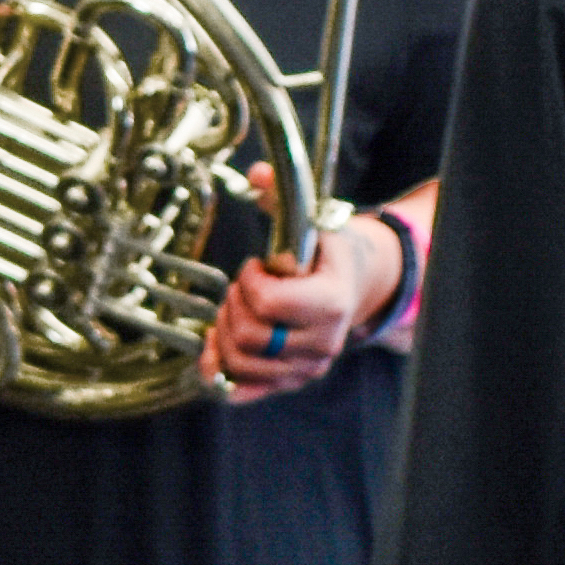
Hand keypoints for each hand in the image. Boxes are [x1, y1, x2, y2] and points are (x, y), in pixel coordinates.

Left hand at [205, 207, 407, 398]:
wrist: (352, 285)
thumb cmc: (325, 253)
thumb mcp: (310, 223)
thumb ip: (280, 199)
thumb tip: (258, 173)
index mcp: (331, 301)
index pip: (269, 303)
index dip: (249, 281)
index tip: (255, 266)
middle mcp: (322, 341)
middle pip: (249, 336)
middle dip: (233, 305)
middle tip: (240, 287)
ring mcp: (307, 367)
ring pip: (240, 363)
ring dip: (224, 333)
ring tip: (234, 310)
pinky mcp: (290, 381)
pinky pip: (242, 391)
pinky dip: (219, 373)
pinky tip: (212, 349)